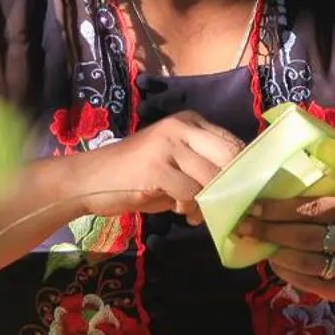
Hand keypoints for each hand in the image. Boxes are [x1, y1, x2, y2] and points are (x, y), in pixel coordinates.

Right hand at [64, 111, 243, 221]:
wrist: (90, 178)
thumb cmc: (135, 175)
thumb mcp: (174, 163)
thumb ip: (204, 168)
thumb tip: (238, 188)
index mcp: (191, 121)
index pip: (234, 143)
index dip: (244, 172)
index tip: (240, 194)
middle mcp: (182, 127)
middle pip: (230, 157)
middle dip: (232, 187)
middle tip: (226, 208)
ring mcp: (169, 145)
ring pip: (211, 178)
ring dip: (209, 202)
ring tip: (194, 212)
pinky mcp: (157, 167)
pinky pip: (191, 194)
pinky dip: (190, 208)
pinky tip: (179, 211)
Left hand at [238, 195, 334, 301]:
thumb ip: (317, 205)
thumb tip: (266, 208)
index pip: (315, 208)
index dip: (281, 209)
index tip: (254, 207)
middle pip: (307, 236)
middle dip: (271, 231)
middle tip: (245, 226)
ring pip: (306, 261)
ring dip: (276, 253)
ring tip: (257, 244)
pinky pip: (308, 282)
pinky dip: (285, 271)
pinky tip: (273, 262)